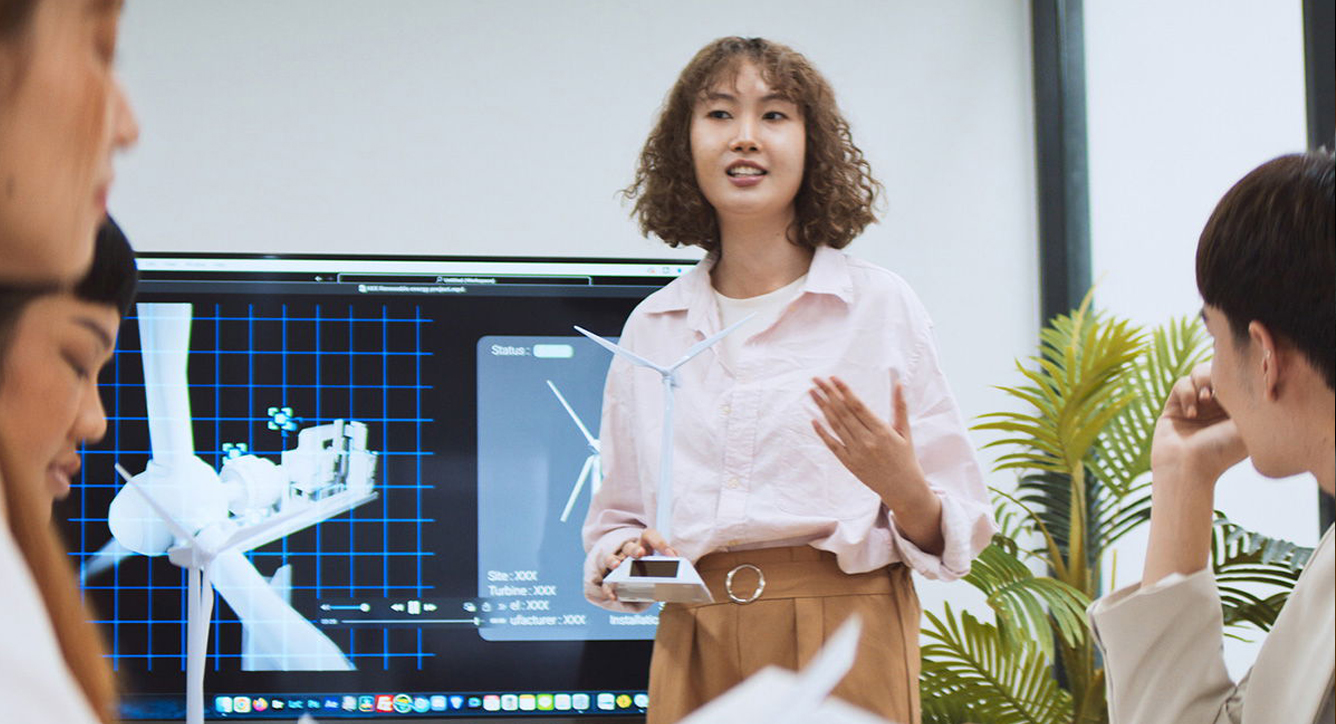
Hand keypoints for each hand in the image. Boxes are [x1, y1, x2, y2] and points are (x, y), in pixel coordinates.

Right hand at [590, 528, 677, 601]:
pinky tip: (614, 595)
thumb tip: (679, 573)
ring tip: (617, 566)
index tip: (671, 555)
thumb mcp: (662, 567)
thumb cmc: (651, 571)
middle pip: (629, 546)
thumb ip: (670, 567)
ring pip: (612, 558)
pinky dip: (608, 588)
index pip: (650, 536)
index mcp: (645, 546)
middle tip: (641, 553)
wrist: (638, 581)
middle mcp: (630, 553)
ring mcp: (618, 564)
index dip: (660, 543)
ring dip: (614, 561)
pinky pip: (606, 582)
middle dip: (634, 549)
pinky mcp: (611, 579)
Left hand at [809, 376, 925, 502]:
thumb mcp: (905, 431)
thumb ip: (900, 406)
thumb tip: (898, 383)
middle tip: (816, 379)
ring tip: (813, 393)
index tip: (833, 378)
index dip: (844, 391)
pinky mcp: (849, 463)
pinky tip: (813, 420)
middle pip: (843, 412)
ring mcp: (856, 453)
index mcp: (882, 431)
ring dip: (822, 408)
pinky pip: (833, 445)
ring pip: (836, 426)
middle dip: (828, 394)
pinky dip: (822, 433)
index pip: (858, 406)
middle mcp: (867, 441)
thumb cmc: (905, 458)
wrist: (902, 488)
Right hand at [1151, 362, 1246, 484]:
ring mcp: (1195, 404)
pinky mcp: (1175, 405)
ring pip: (1198, 372)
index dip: (1238, 375)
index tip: (1239, 386)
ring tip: (1205, 398)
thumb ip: (1252, 399)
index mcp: (1237, 410)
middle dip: (1218, 375)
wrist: (1187, 467)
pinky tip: (1191, 413)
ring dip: (1202, 380)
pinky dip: (1187, 393)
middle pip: (1218, 370)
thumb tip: (1254, 376)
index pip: (1239, 379)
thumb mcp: (1248, 426)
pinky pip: (1181, 383)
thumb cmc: (1221, 452)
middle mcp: (1217, 406)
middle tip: (1218, 392)